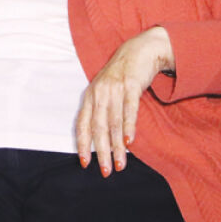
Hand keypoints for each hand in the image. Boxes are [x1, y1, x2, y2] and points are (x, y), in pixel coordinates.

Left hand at [75, 26, 173, 176]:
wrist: (138, 50)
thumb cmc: (120, 76)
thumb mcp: (105, 92)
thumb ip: (101, 111)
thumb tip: (101, 140)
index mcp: (90, 96)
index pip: (82, 124)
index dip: (83, 144)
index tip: (85, 163)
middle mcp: (99, 93)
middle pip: (98, 127)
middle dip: (101, 151)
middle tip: (105, 171)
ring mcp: (114, 89)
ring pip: (114, 123)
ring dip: (117, 146)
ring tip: (120, 164)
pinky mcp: (130, 85)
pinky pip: (129, 110)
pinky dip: (128, 127)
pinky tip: (129, 142)